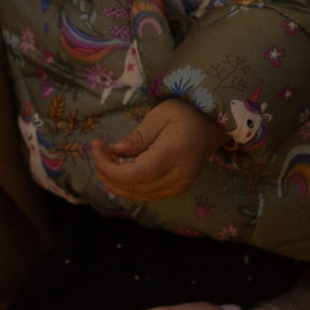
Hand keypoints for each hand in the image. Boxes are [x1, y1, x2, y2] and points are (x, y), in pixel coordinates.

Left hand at [91, 102, 220, 206]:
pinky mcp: (175, 190)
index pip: (135, 176)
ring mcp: (177, 188)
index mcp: (173, 157)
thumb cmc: (186, 114)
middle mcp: (176, 179)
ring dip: (115, 181)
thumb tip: (116, 153)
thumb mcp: (159, 116)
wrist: (212, 126)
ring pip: (137, 195)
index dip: (110, 169)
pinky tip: (119, 169)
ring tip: (105, 159)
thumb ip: (137, 137)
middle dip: (108, 174)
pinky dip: (127, 185)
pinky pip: (145, 194)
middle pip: (133, 189)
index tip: (97, 148)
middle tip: (99, 150)